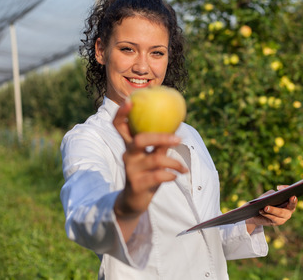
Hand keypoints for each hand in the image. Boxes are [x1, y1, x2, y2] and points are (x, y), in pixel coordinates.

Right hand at [112, 98, 187, 237]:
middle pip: (139, 140)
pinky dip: (170, 174)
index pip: (119, 126)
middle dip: (160, 137)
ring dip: (173, 162)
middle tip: (178, 138)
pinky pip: (157, 176)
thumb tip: (177, 122)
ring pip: (154, 159)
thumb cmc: (146, 174)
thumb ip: (161, 143)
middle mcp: (127, 155)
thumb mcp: (153, 157)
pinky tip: (177, 176)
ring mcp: (131, 170)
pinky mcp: (137, 185)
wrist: (134, 201)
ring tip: (183, 167)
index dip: (122, 113)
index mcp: (129, 146)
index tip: (131, 100)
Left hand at [245, 185, 296, 233]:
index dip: (291, 193)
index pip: (293, 196)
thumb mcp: (268, 196)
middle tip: (286, 197)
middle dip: (289, 201)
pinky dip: (267, 214)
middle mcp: (290, 210)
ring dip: (273, 209)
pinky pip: (273, 218)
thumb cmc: (265, 202)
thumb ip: (272, 194)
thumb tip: (273, 194)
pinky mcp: (277, 222)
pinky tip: (261, 210)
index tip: (291, 193)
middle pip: (290, 206)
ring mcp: (284, 217)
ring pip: (281, 213)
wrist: (257, 214)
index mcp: (290, 201)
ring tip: (266, 207)